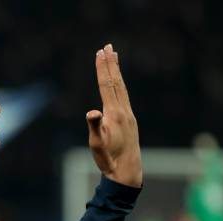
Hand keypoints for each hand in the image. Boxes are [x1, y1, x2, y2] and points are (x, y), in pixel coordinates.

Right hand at [87, 43, 141, 187]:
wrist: (127, 171)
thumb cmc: (109, 159)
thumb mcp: (96, 144)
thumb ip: (94, 126)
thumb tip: (92, 112)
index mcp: (114, 113)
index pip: (107, 85)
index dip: (102, 68)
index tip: (100, 53)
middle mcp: (124, 111)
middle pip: (116, 82)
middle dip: (111, 64)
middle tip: (108, 47)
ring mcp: (129, 115)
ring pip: (122, 88)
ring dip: (117, 72)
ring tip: (115, 58)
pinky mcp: (130, 121)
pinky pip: (124, 97)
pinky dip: (121, 85)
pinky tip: (119, 85)